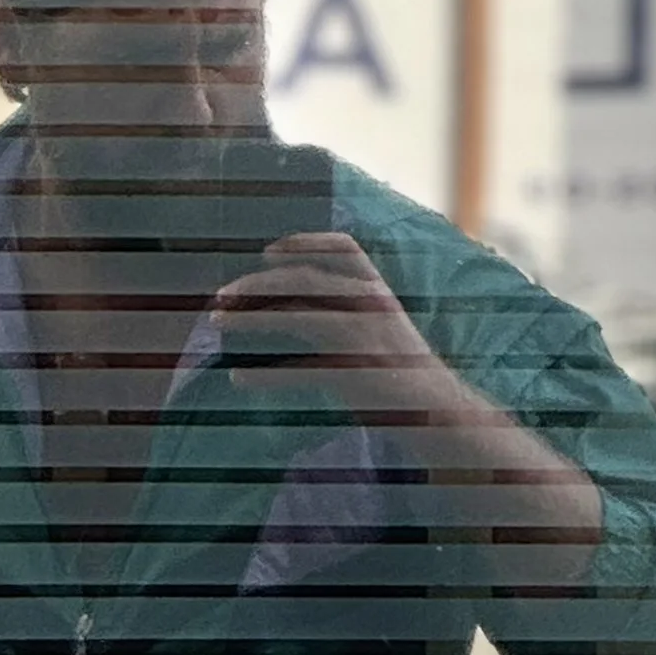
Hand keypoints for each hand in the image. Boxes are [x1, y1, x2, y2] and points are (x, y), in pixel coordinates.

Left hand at [212, 231, 460, 429]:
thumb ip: (343, 308)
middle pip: (305, 280)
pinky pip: (297, 371)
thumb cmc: (400, 369)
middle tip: (221, 296)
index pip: (343, 248)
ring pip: (297, 318)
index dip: (304, 244)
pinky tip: (238, 379)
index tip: (268, 251)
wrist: (437, 411)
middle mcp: (370, 307)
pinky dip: (264, 376)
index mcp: (378, 291)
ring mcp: (363, 341)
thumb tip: (284, 301)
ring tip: (218, 323)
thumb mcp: (380, 325)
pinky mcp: (353, 376)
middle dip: (257, 284)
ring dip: (252, 319)